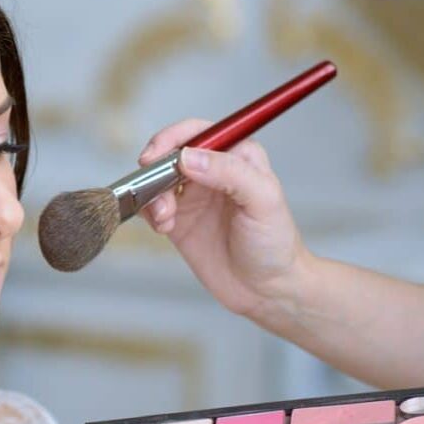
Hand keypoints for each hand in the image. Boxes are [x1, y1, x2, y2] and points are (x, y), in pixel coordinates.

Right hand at [138, 119, 310, 320]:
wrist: (267, 290)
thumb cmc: (274, 244)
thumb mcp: (262, 201)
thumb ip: (229, 173)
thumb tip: (188, 157)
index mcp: (237, 156)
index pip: (198, 132)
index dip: (173, 138)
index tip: (157, 155)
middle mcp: (213, 171)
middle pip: (171, 153)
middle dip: (156, 168)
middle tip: (149, 185)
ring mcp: (193, 196)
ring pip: (156, 180)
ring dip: (152, 195)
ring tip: (165, 217)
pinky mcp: (178, 220)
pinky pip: (151, 205)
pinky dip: (149, 213)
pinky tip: (164, 227)